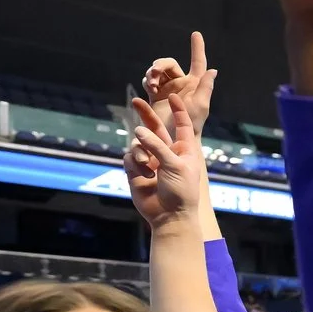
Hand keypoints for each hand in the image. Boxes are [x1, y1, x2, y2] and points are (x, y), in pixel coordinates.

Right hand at [126, 95, 209, 232]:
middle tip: (136, 101)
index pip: (182, 126)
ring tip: (148, 167)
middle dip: (145, 115)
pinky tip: (144, 176)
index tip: (174, 96)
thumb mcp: (174, 165)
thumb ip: (157, 146)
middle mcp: (166, 152)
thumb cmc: (181, 190)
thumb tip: (138, 130)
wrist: (169, 215)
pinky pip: (129, 158)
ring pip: (138, 144)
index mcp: (183, 150)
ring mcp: (150, 161)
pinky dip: (135, 165)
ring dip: (141, 153)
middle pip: (154, 128)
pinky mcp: (136, 171)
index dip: (178, 110)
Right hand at [141, 32, 217, 129]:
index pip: (198, 62)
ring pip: (157, 71)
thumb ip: (206, 87)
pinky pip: (148, 81)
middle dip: (160, 65)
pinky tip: (150, 89)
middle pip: (168, 63)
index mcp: (195, 83)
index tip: (196, 34)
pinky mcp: (155, 96)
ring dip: (152, 73)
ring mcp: (167, 89)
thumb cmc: (191, 124)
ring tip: (152, 84)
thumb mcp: (201, 105)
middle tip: (154, 73)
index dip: (197, 48)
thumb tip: (213, 70)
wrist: (173, 138)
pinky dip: (147, 81)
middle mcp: (181, 83)